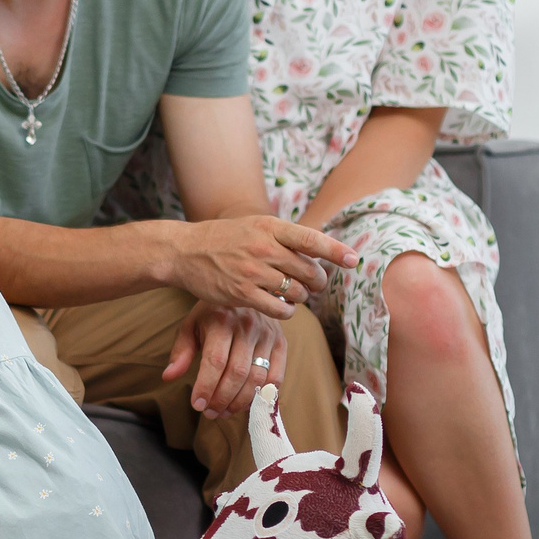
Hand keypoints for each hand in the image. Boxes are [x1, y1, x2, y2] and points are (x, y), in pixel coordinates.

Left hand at [164, 302, 284, 419]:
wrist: (242, 291)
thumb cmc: (212, 314)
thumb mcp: (191, 325)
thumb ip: (181, 351)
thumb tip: (168, 377)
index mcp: (222, 320)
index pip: (215, 361)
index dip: (206, 387)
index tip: (197, 405)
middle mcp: (247, 326)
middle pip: (237, 373)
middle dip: (222, 398)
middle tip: (210, 413)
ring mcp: (267, 334)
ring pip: (257, 378)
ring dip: (240, 401)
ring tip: (225, 412)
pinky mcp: (281, 342)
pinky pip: (276, 375)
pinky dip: (263, 394)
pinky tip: (247, 403)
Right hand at [167, 215, 355, 315]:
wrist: (185, 251)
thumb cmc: (225, 239)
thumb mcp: (256, 226)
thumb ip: (285, 238)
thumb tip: (321, 253)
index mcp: (269, 227)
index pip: (311, 239)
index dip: (335, 251)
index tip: (353, 260)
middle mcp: (263, 248)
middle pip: (309, 271)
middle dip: (318, 281)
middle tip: (315, 284)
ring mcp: (252, 272)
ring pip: (297, 292)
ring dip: (302, 297)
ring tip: (295, 294)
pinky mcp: (242, 294)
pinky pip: (280, 309)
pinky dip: (288, 311)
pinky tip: (283, 307)